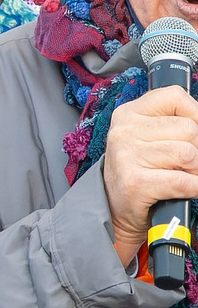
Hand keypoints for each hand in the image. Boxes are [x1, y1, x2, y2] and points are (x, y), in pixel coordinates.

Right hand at [100, 86, 197, 270]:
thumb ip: (177, 123)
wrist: (117, 211)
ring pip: (189, 154)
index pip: (175, 97)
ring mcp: (127, 157)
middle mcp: (123, 132)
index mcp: (129, 113)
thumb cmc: (141, 170)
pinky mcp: (135, 183)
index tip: (194, 134)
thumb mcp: (151, 136)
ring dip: (196, 170)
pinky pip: (184, 181)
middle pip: (189, 129)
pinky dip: (194, 188)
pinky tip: (188, 189)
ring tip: (183, 176)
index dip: (195, 114)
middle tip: (187, 164)